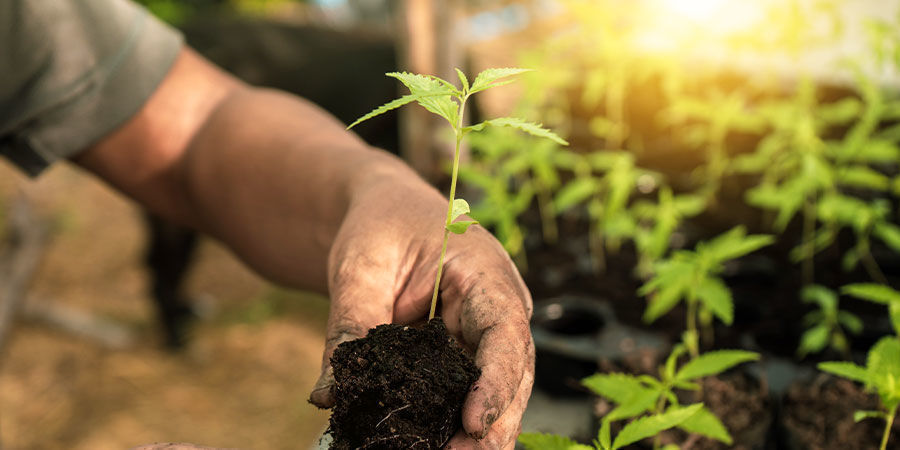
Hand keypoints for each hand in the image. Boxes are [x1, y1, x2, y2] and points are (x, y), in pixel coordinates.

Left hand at [308, 173, 534, 449]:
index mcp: (485, 276)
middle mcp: (499, 310)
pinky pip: (465, 394)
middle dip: (492, 425)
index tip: (474, 423)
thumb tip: (329, 396)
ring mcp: (485, 337)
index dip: (495, 382)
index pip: (504, 333)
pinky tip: (428, 446)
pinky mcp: (465, 356)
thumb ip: (350, 325)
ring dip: (477, 434)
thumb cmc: (380, 227)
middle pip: (512, 376)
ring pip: (497, 394)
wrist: (385, 214)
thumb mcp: (360, 266)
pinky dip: (450, 424)